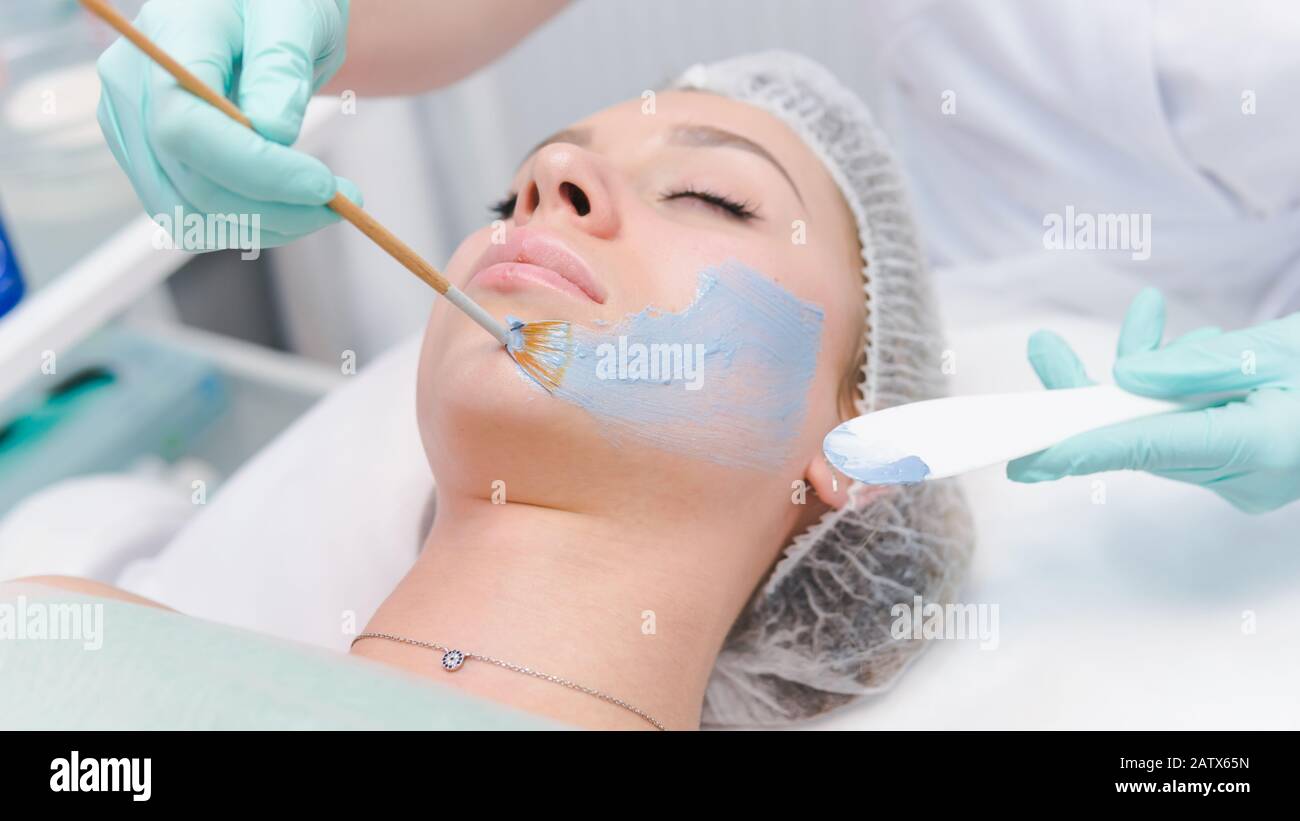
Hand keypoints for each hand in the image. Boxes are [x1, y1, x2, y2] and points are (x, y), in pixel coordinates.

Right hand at [95, 0, 360, 247]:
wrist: (261, 15)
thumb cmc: (279, 4)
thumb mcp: (294, 14)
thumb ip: (280, 65)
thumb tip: (272, 130)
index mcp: (166, 40)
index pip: (186, 129)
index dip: (256, 170)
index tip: (324, 185)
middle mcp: (131, 90)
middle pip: (192, 184)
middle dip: (278, 206)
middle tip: (346, 200)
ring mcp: (134, 132)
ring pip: (193, 215)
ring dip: (269, 224)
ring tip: (327, 201)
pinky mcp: (152, 165)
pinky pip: (196, 219)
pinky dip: (252, 223)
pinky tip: (292, 202)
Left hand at [1007, 288, 1299, 512]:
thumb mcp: (1275, 350)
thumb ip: (1197, 367)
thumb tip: (1124, 381)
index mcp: (1257, 448)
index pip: (1149, 447)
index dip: (1081, 449)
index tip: (1027, 459)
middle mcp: (1245, 475)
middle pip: (1139, 438)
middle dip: (1090, 392)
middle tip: (1041, 349)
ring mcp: (1243, 477)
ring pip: (1156, 427)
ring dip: (1140, 374)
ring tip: (1149, 314)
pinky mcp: (1240, 465)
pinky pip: (1181, 426)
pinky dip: (1168, 384)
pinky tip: (1173, 333)